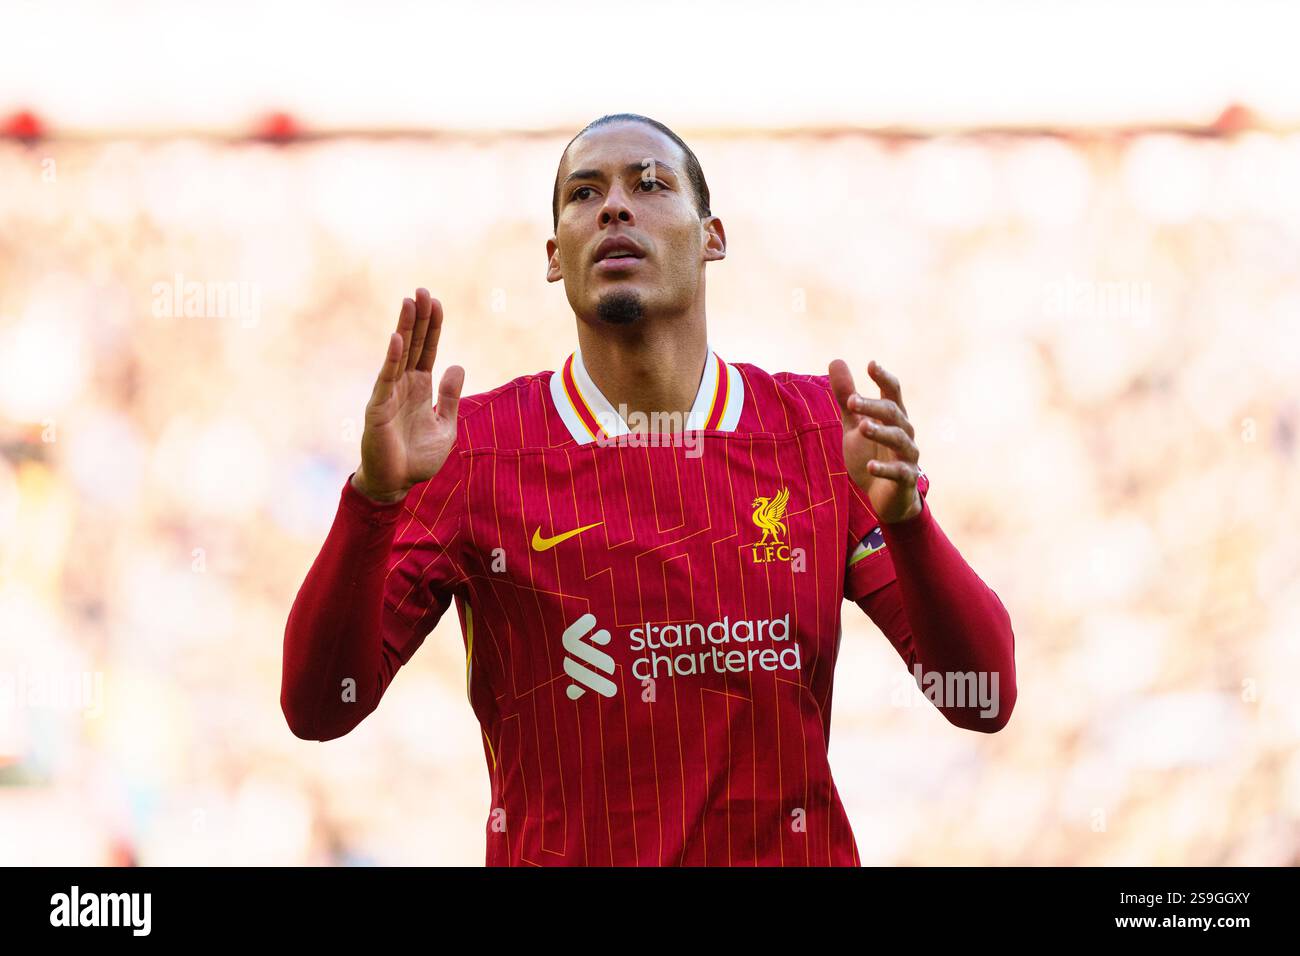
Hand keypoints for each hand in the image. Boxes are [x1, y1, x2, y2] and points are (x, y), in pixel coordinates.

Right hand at [352, 289, 463, 503]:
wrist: (397, 484)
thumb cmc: (418, 458)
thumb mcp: (445, 426)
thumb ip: (450, 397)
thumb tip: (457, 366)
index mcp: (420, 387)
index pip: (427, 350)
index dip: (433, 327)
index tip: (436, 302)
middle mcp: (404, 385)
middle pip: (413, 344)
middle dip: (418, 318)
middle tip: (422, 290)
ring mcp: (389, 393)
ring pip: (399, 354)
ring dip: (404, 328)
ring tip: (409, 302)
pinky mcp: (378, 407)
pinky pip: (386, 378)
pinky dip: (391, 358)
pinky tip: (396, 338)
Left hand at [828, 358, 921, 523]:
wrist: (884, 496)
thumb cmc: (872, 454)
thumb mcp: (854, 424)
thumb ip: (847, 397)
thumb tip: (836, 360)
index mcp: (893, 417)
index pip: (892, 392)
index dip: (883, 378)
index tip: (871, 365)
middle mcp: (904, 432)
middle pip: (893, 413)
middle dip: (873, 406)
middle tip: (851, 401)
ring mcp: (907, 455)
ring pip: (899, 439)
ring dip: (881, 432)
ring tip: (862, 427)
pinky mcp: (906, 479)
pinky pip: (899, 472)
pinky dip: (885, 469)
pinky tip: (870, 467)